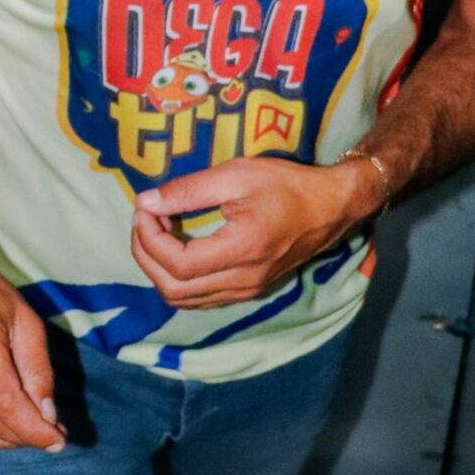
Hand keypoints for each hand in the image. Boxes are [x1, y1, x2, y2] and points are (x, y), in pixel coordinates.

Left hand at [131, 156, 373, 310]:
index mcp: (242, 250)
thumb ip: (188, 190)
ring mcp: (247, 290)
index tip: (145, 208)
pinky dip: (178, 278)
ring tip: (156, 231)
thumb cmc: (287, 185)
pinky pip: (200, 298)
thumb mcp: (236, 174)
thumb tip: (146, 202)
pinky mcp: (249, 290)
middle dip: (146, 255)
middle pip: (174, 289)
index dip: (149, 239)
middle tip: (144, 219)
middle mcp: (244, 280)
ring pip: (184, 299)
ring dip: (159, 270)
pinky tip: (177, 247)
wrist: (330, 207)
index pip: (177, 263)